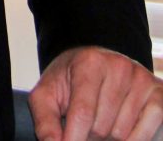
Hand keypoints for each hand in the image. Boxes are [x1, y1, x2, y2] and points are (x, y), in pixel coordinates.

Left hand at [29, 46, 162, 140]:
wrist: (94, 66)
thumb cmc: (69, 81)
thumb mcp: (48, 94)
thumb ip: (45, 120)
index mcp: (89, 62)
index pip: (82, 114)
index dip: (72, 139)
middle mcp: (119, 66)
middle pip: (102, 128)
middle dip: (89, 135)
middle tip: (84, 122)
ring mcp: (141, 79)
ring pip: (122, 135)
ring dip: (108, 137)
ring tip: (101, 119)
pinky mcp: (158, 93)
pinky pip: (145, 135)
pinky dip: (131, 139)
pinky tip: (120, 123)